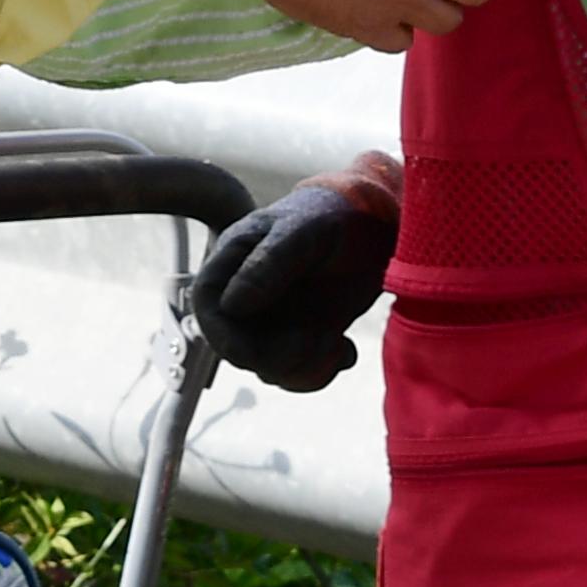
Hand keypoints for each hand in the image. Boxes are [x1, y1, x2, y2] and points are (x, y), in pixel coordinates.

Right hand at [190, 153, 401, 391]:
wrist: (377, 222)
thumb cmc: (334, 214)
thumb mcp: (304, 231)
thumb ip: (269, 262)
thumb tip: (231, 305)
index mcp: (235, 260)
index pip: (209, 309)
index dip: (226, 340)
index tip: (257, 354)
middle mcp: (249, 293)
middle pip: (239, 349)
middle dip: (278, 358)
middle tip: (319, 340)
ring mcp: (276, 317)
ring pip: (270, 368)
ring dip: (304, 367)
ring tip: (337, 342)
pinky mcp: (302, 334)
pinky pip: (298, 372)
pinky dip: (322, 371)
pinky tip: (344, 348)